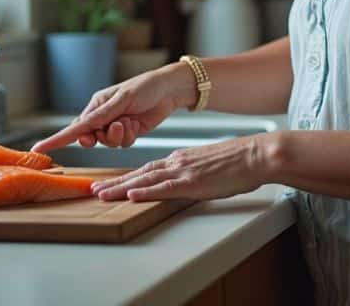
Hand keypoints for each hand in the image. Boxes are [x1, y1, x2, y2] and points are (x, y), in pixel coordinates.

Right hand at [29, 64, 194, 151]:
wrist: (170, 90)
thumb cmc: (145, 87)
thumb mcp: (121, 99)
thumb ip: (101, 116)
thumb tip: (81, 128)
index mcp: (95, 105)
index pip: (73, 126)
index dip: (56, 139)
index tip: (38, 149)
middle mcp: (103, 116)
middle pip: (91, 138)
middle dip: (103, 136)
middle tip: (118, 125)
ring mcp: (115, 125)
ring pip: (108, 143)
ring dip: (120, 135)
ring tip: (130, 121)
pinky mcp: (129, 132)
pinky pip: (122, 144)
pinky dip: (130, 136)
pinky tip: (137, 123)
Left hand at [91, 133, 275, 201]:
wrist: (255, 154)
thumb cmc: (239, 161)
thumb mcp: (210, 164)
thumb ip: (194, 171)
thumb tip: (186, 180)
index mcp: (181, 159)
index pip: (148, 170)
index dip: (127, 177)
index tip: (110, 184)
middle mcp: (177, 162)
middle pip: (140, 174)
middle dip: (115, 182)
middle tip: (93, 189)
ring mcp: (184, 172)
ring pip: (145, 180)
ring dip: (121, 187)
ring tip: (101, 194)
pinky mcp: (193, 182)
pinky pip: (164, 188)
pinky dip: (146, 191)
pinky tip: (132, 195)